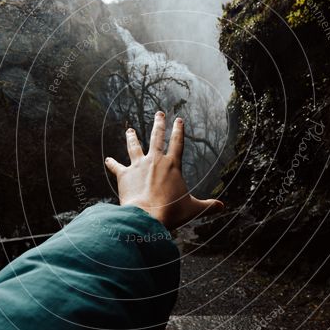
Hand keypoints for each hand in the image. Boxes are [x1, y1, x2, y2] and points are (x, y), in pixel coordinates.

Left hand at [104, 112, 223, 229]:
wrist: (147, 216)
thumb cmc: (171, 212)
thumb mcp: (193, 208)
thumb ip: (208, 206)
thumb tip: (222, 207)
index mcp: (172, 165)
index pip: (178, 143)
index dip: (179, 130)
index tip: (179, 120)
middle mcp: (155, 160)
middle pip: (157, 137)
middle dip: (158, 124)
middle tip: (159, 114)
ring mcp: (138, 166)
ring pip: (134, 147)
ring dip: (132, 138)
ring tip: (129, 130)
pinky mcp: (124, 175)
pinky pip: (116, 167)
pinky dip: (111, 163)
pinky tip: (107, 160)